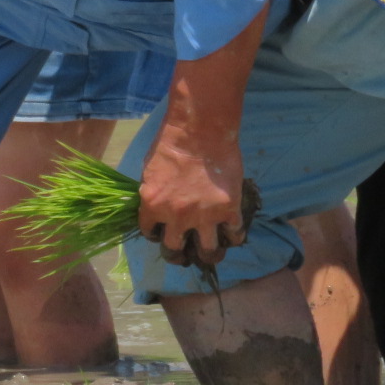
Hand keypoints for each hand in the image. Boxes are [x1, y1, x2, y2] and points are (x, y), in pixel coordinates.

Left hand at [138, 125, 246, 268]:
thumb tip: (155, 205)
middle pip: (174, 252)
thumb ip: (152, 193)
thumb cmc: (171, 141)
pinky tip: (232, 233)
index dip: (156, 234)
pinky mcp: (229, 209)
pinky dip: (234, 237)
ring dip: (208, 255)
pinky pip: (234, 235)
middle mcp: (176, 217)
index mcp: (152, 205)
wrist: (200, 128)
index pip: (149, 233)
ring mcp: (204, 216)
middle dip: (178, 256)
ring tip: (211, 253)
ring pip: (208, 252)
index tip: (161, 232)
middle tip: (183, 254)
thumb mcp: (149, 170)